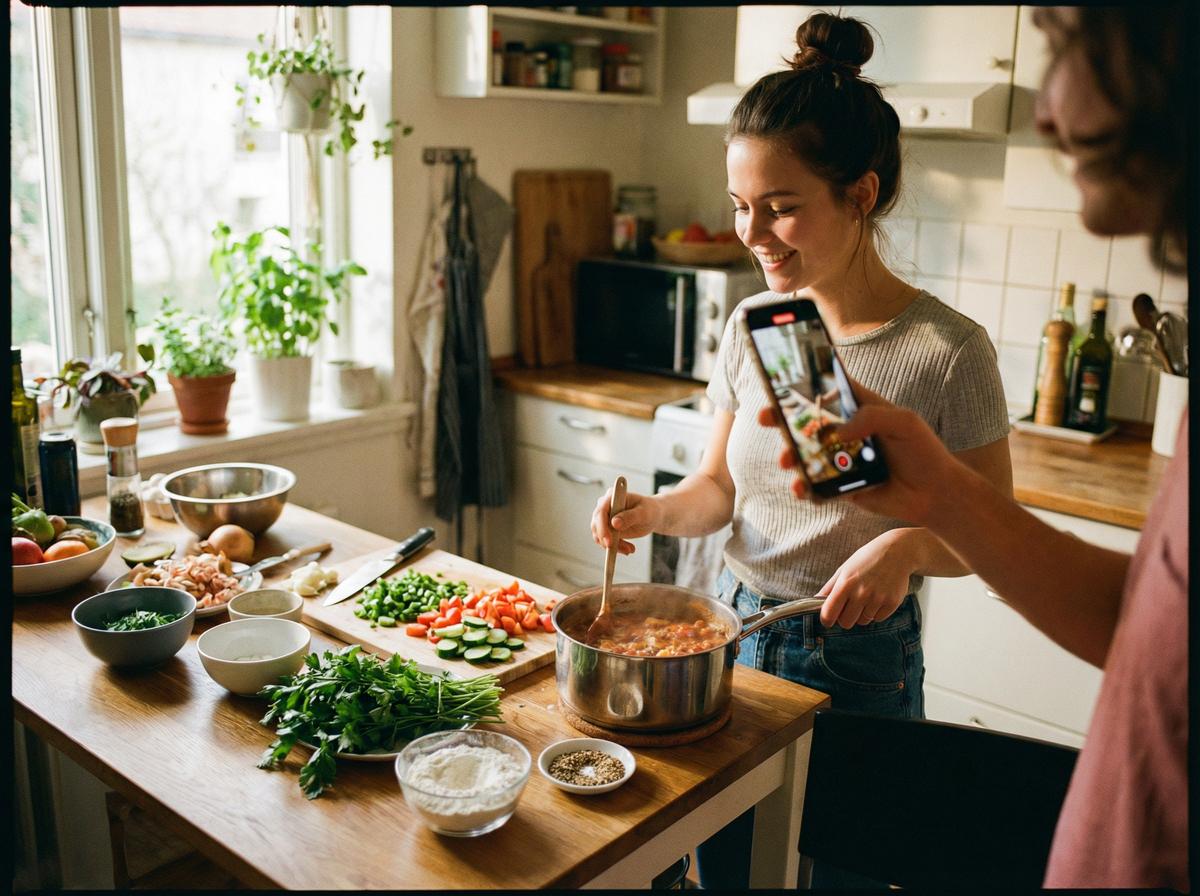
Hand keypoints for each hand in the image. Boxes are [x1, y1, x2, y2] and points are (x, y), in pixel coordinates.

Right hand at [590, 487, 660, 555]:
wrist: (653, 516)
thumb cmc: (650, 510)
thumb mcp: (644, 512)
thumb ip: (630, 516)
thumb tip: (614, 523)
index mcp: (612, 497)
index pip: (601, 511)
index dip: (602, 527)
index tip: (609, 541)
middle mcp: (605, 506)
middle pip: (596, 525)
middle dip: (607, 540)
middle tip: (624, 549)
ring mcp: (605, 518)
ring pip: (599, 536)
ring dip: (614, 546)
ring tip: (630, 549)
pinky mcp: (607, 528)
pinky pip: (605, 541)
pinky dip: (616, 547)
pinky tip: (628, 549)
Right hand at [755, 380, 959, 526]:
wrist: (935, 494)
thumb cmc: (924, 451)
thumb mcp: (904, 422)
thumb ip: (872, 418)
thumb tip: (837, 432)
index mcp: (859, 408)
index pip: (827, 388)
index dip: (804, 381)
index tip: (780, 377)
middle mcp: (845, 432)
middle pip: (806, 422)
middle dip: (781, 418)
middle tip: (766, 416)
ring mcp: (840, 460)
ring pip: (805, 455)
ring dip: (790, 456)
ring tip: (787, 460)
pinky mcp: (841, 487)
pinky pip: (816, 487)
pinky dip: (804, 489)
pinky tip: (802, 489)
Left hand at [817, 531, 912, 628]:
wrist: (897, 552)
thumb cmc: (867, 559)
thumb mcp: (844, 569)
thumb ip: (829, 588)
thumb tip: (815, 602)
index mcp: (845, 584)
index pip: (829, 613)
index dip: (826, 620)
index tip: (828, 620)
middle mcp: (861, 593)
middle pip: (846, 623)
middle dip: (845, 617)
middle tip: (850, 606)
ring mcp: (877, 599)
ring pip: (863, 621)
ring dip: (862, 614)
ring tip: (867, 596)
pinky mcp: (892, 603)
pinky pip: (877, 619)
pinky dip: (876, 612)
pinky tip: (878, 597)